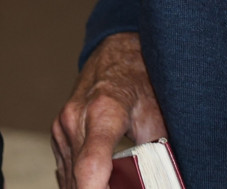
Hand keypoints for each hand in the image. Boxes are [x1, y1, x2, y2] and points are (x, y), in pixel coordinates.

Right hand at [52, 33, 167, 188]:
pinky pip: (66, 170)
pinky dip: (81, 183)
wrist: (118, 51)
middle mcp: (76, 119)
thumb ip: (158, 155)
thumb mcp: (158, 116)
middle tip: (126, 188)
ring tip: (115, 184)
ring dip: (89, 188)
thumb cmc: (141, 79)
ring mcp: (62, 126)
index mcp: (103, 112)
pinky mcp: (58, 132)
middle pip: (79, 180)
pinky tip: (102, 183)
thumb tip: (168, 181)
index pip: (90, 167)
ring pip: (70, 179)